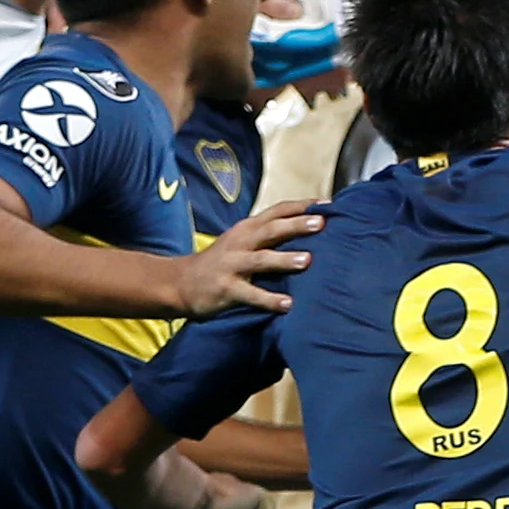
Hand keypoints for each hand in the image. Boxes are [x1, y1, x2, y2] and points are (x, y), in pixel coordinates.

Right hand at [176, 200, 323, 315]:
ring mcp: (232, 265)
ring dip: (283, 259)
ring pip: (260, 259)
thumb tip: (310, 229)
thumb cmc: (223, 262)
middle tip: (322, 223)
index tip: (328, 203)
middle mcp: (240, 241)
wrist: (180, 283)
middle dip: (296, 225)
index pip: (277, 211)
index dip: (302, 206)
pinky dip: (269, 299)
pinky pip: (250, 294)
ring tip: (307, 260)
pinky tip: (287, 304)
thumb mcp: (243, 241)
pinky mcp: (226, 289)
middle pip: (271, 229)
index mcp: (248, 228)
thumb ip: (269, 234)